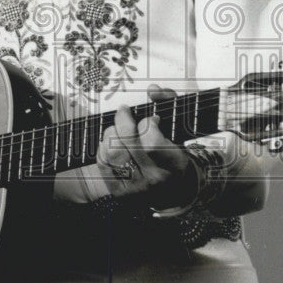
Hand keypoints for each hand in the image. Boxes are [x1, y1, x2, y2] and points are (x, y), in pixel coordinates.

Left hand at [96, 85, 196, 203]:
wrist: (172, 192)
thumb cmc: (173, 156)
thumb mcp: (179, 129)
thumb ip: (169, 102)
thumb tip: (152, 90)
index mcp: (174, 163)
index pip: (152, 141)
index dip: (147, 124)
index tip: (150, 119)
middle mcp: (155, 178)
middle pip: (128, 143)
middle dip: (123, 121)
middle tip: (124, 112)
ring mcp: (135, 188)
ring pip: (112, 152)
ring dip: (111, 133)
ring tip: (117, 129)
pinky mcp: (119, 193)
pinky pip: (103, 163)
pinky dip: (103, 148)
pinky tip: (112, 144)